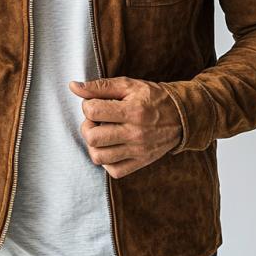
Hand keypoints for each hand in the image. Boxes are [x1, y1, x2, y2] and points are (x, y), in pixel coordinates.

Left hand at [68, 76, 183, 178]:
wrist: (182, 115)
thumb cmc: (152, 96)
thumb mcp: (128, 85)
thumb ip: (100, 86)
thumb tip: (73, 86)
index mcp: (132, 110)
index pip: (92, 111)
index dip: (87, 105)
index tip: (95, 104)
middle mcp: (135, 133)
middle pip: (92, 137)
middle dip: (87, 125)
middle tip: (96, 120)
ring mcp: (138, 151)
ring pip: (99, 157)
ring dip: (94, 144)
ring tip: (102, 133)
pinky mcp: (141, 162)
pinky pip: (114, 171)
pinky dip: (107, 161)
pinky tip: (111, 147)